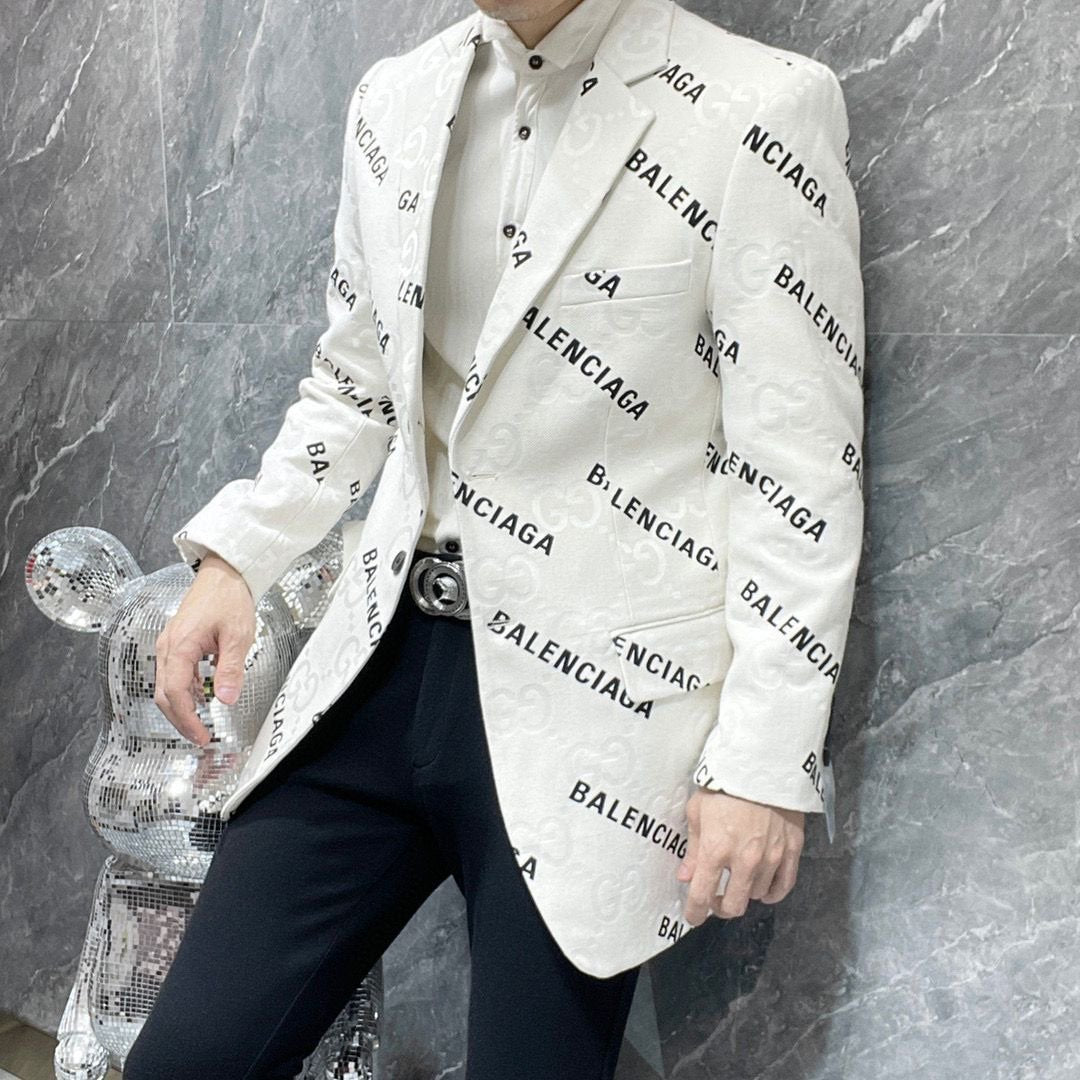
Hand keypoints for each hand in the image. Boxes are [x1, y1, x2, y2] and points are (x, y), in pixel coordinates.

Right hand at [154, 552, 255, 746]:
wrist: (225, 572)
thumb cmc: (229, 597)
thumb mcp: (238, 635)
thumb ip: (231, 669)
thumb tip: (226, 699)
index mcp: (179, 646)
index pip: (174, 693)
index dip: (187, 719)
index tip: (201, 735)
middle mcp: (168, 647)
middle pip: (164, 694)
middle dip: (180, 719)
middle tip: (200, 736)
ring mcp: (169, 645)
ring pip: (166, 686)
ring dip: (181, 707)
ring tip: (201, 723)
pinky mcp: (177, 643)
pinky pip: (174, 674)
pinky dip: (184, 691)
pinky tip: (201, 698)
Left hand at [677, 787, 804, 924]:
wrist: (762, 762)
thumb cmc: (725, 783)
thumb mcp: (698, 811)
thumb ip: (694, 848)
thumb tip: (685, 876)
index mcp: (716, 850)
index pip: (702, 895)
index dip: (695, 912)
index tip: (693, 916)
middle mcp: (745, 860)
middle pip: (734, 905)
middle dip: (720, 907)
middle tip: (715, 897)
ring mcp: (772, 857)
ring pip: (758, 895)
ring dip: (746, 892)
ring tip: (739, 880)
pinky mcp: (792, 849)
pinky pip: (784, 884)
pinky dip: (773, 892)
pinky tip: (764, 888)